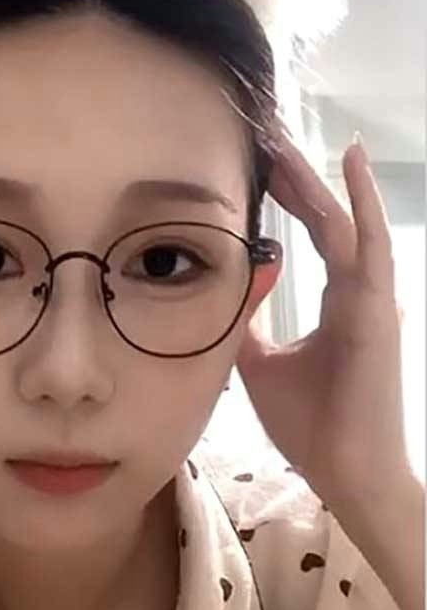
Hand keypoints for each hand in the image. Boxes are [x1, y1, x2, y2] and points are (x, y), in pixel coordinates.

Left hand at [236, 129, 412, 510]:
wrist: (344, 472)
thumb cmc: (311, 423)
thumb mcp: (261, 365)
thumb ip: (249, 324)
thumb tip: (231, 290)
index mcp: (337, 301)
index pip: (314, 233)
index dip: (291, 197)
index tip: (263, 165)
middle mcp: (359, 292)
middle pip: (329, 219)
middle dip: (300, 179)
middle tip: (270, 137)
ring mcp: (372, 300)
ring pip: (348, 224)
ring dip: (320, 182)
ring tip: (293, 142)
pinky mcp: (377, 315)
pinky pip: (371, 249)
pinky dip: (363, 205)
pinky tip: (349, 163)